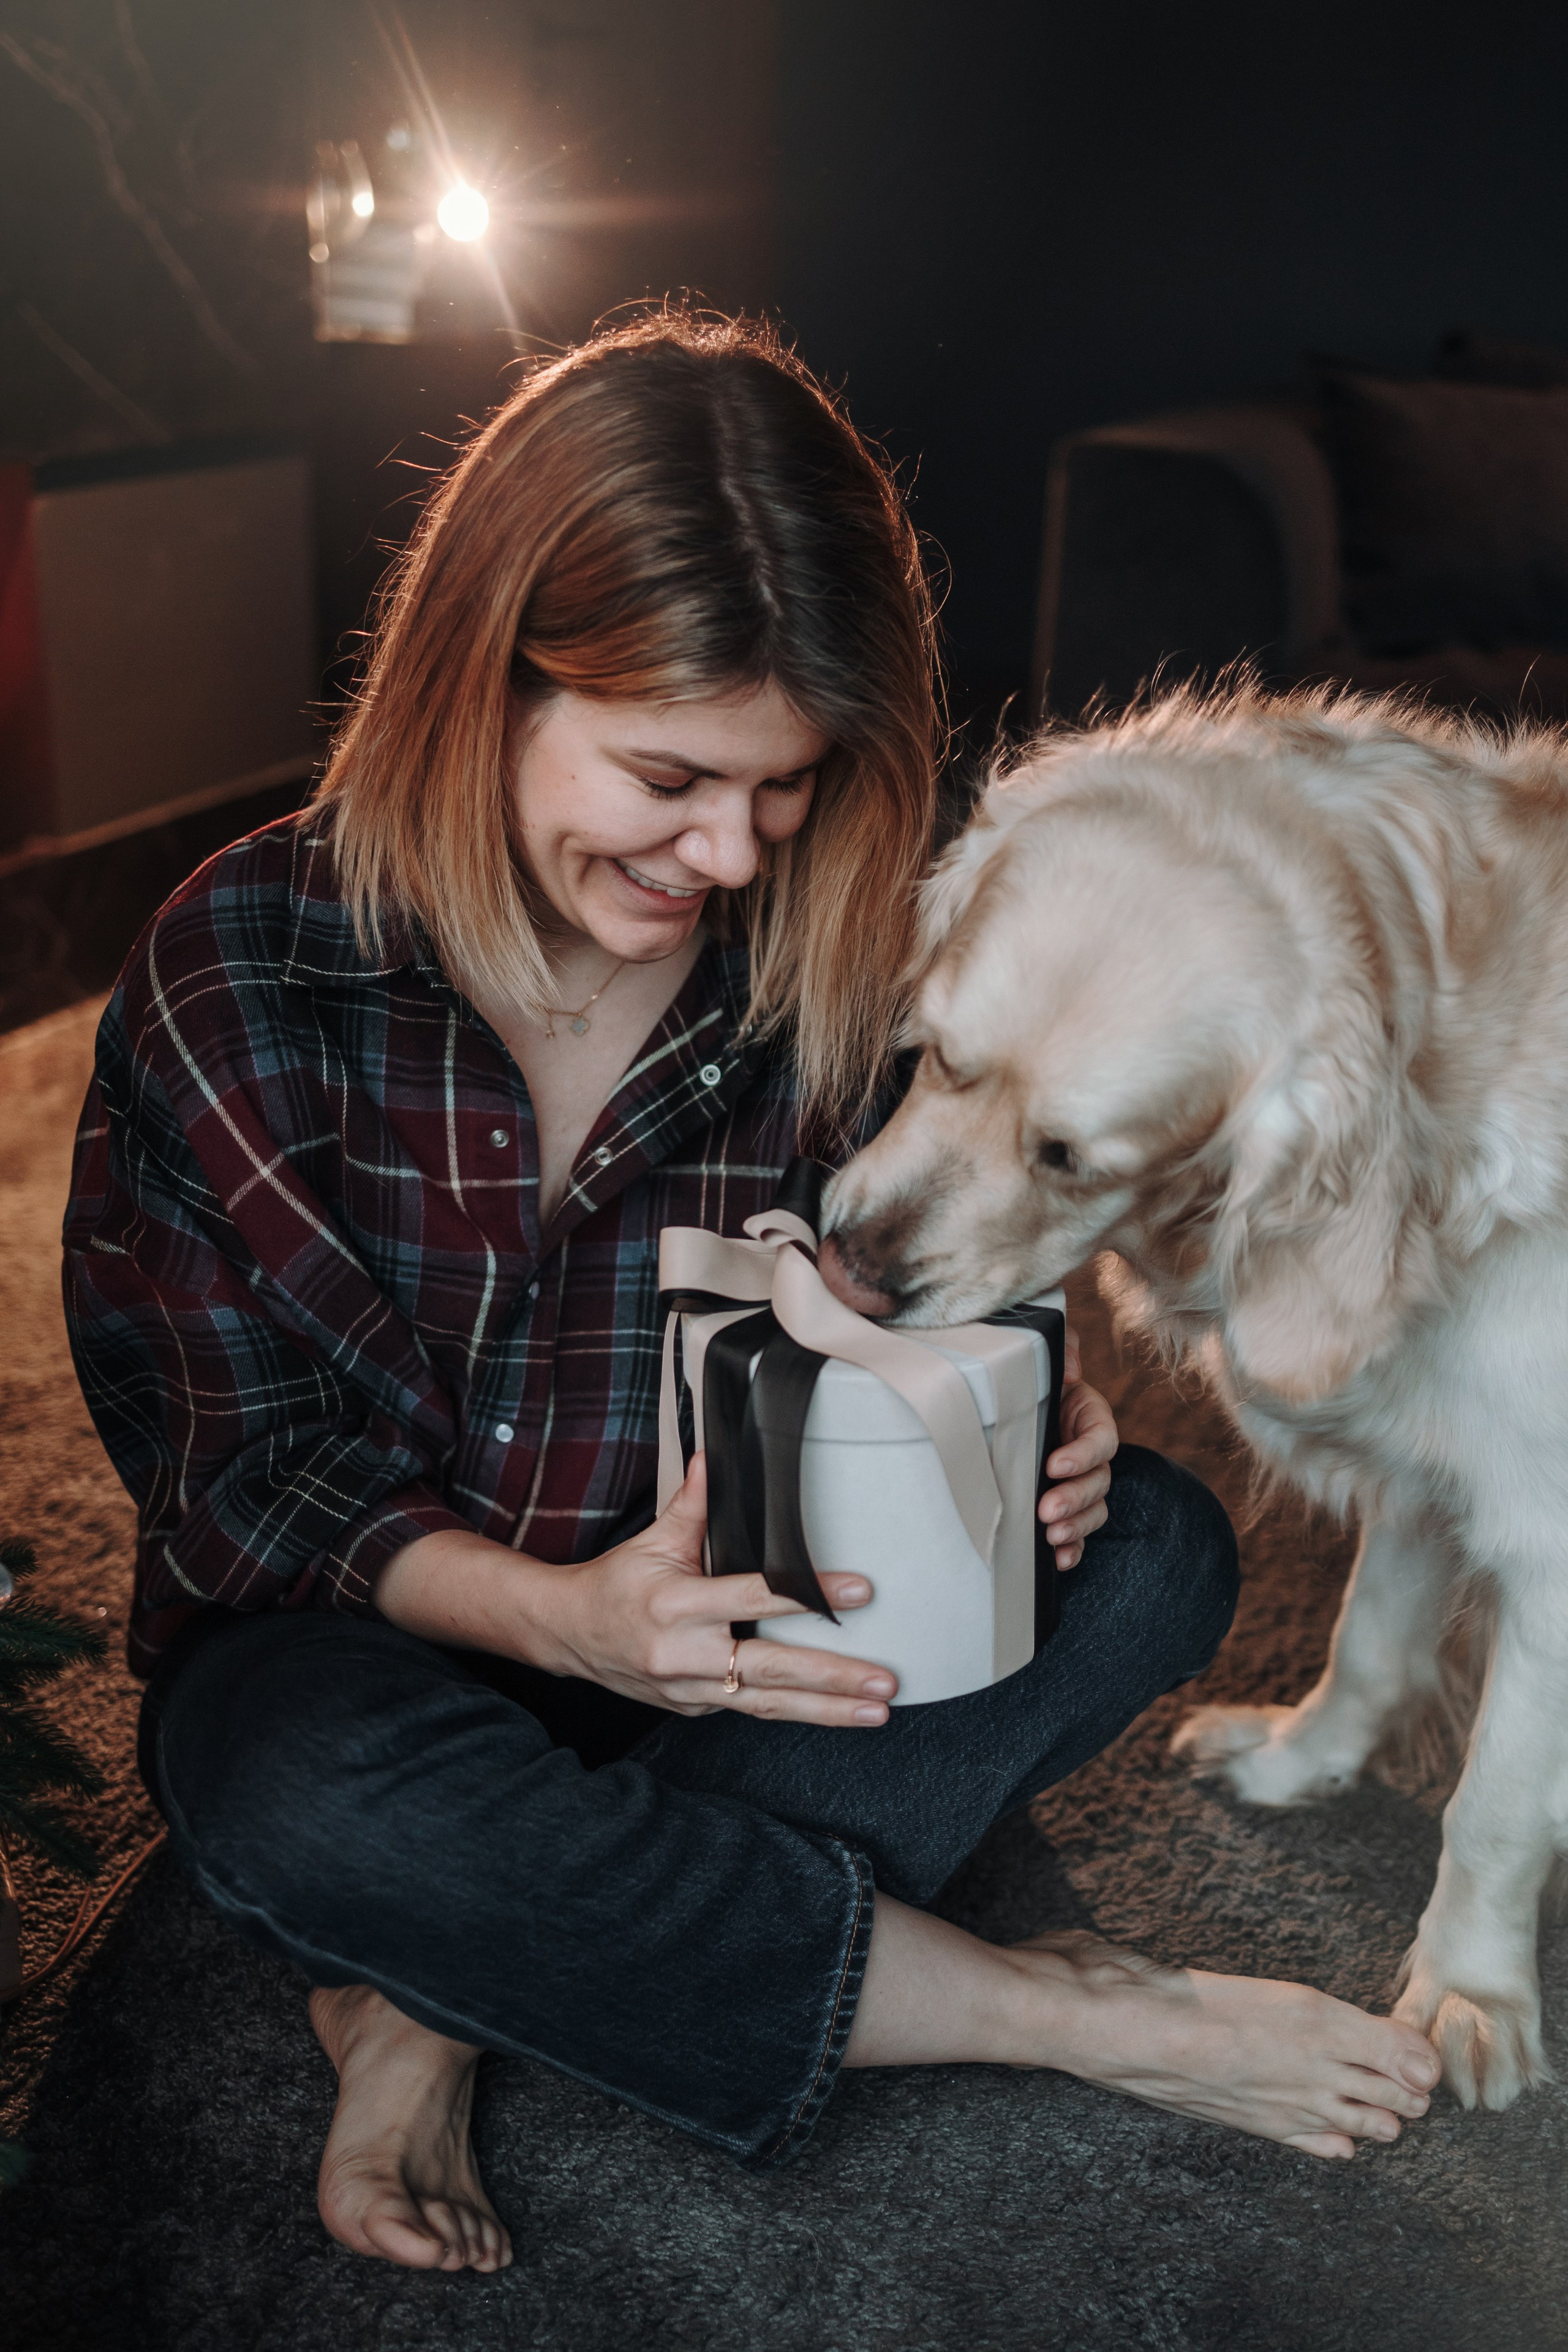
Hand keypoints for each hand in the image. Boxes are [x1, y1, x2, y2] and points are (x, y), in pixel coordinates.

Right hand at [543, 1454, 898, 1724]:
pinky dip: (795, 1710)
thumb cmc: (614, 1585)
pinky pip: (751, 1709)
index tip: (859, 1593)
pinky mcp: (694, 1709)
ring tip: (877, 1711)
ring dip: (828, 1709)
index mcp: (677, 1606)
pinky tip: (837, 1710)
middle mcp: (684, 1655)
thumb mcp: (652, 1540)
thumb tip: (714, 1458)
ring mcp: (689, 1690)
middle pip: (771, 1670)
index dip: (809, 1595)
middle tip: (885, 1683)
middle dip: (834, 1678)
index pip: (755, 1598)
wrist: (568, 1634)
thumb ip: (692, 1505)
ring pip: (768, 1704)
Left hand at [1039, 1322, 1117, 1570]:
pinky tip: (1060, 1559)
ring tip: (1051, 1535)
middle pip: (1099, 1480)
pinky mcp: (1069, 1505)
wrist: (1010, 1405)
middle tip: (1045, 1509)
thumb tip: (1072, 1372)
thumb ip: (1062, 1351)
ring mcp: (1082, 1482)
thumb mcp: (1043, 1357)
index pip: (1100, 1439)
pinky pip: (1080, 1531)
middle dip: (1074, 1497)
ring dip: (1076, 1525)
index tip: (1054, 1464)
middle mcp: (1090, 1453)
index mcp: (1089, 1417)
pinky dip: (1073, 1547)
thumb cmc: (1029, 1380)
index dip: (1082, 1454)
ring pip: (1095, 1508)